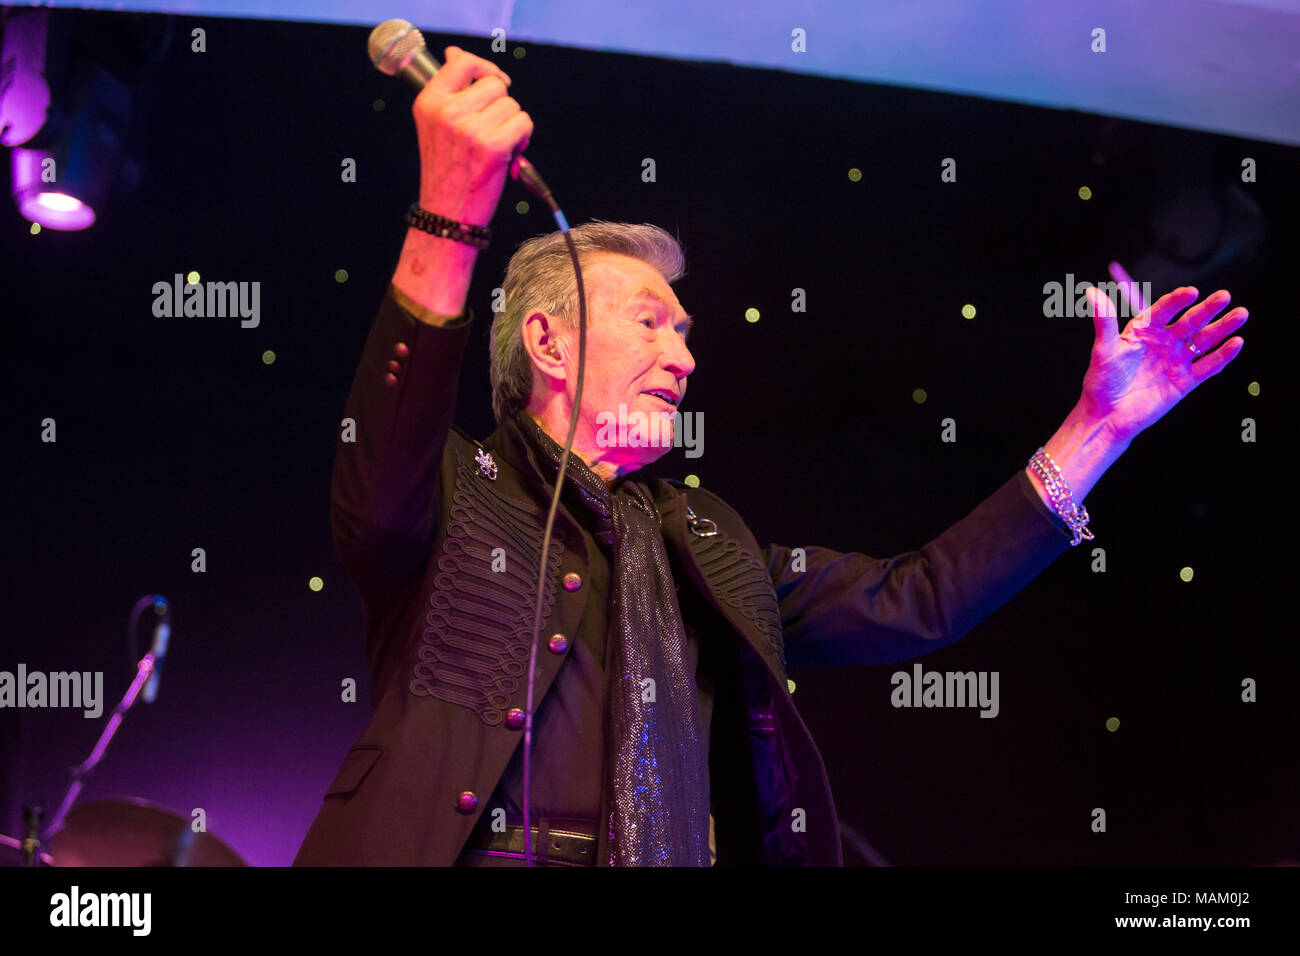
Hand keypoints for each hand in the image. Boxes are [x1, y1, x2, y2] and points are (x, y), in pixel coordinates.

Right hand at [413, 45, 532, 226]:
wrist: (447, 215)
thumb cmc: (447, 171)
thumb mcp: (435, 126)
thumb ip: (448, 91)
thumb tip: (455, 53)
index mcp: (428, 102)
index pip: (462, 62)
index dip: (484, 68)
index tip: (493, 81)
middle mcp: (447, 113)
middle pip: (494, 84)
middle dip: (501, 105)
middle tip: (492, 130)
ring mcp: (470, 129)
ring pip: (512, 105)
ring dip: (512, 123)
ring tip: (497, 145)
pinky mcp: (493, 146)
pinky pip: (523, 122)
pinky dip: (523, 137)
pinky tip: (510, 153)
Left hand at [1079, 281, 1247, 444]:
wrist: (1107, 416)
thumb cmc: (1101, 382)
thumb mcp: (1103, 350)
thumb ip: (1103, 321)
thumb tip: (1091, 292)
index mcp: (1144, 331)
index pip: (1163, 310)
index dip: (1177, 300)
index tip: (1191, 292)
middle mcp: (1164, 342)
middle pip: (1190, 321)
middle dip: (1208, 309)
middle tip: (1225, 296)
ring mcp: (1176, 361)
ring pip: (1204, 340)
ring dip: (1222, 328)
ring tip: (1241, 314)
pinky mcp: (1186, 381)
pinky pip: (1208, 366)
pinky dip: (1222, 355)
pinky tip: (1236, 342)